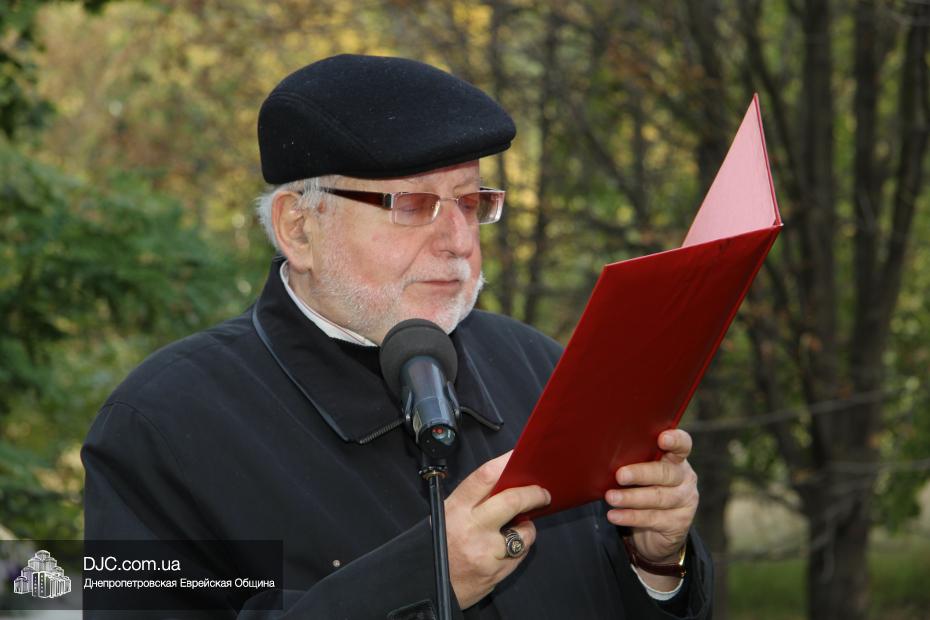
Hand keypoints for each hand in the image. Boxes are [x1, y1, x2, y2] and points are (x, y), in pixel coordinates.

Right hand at [444, 451, 550, 607]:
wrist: (425, 585)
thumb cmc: (438, 546)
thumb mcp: (446, 515)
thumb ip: (472, 500)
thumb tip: (504, 482)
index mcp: (456, 509)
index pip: (485, 477)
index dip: (505, 462)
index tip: (518, 457)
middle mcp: (472, 528)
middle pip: (512, 501)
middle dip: (533, 494)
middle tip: (542, 493)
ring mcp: (486, 552)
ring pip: (524, 531)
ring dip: (527, 527)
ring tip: (517, 528)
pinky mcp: (497, 572)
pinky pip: (521, 553)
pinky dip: (520, 547)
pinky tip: (509, 547)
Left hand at [604, 429, 698, 587]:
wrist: (656, 532)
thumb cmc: (642, 490)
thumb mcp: (640, 473)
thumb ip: (632, 461)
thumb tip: (602, 454)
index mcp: (676, 459)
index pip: (682, 445)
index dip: (675, 440)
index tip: (662, 438)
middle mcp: (685, 478)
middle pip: (666, 472)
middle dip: (641, 473)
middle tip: (620, 475)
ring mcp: (685, 501)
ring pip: (658, 497)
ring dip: (631, 498)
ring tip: (611, 498)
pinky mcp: (678, 523)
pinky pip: (653, 518)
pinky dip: (631, 517)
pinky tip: (614, 515)